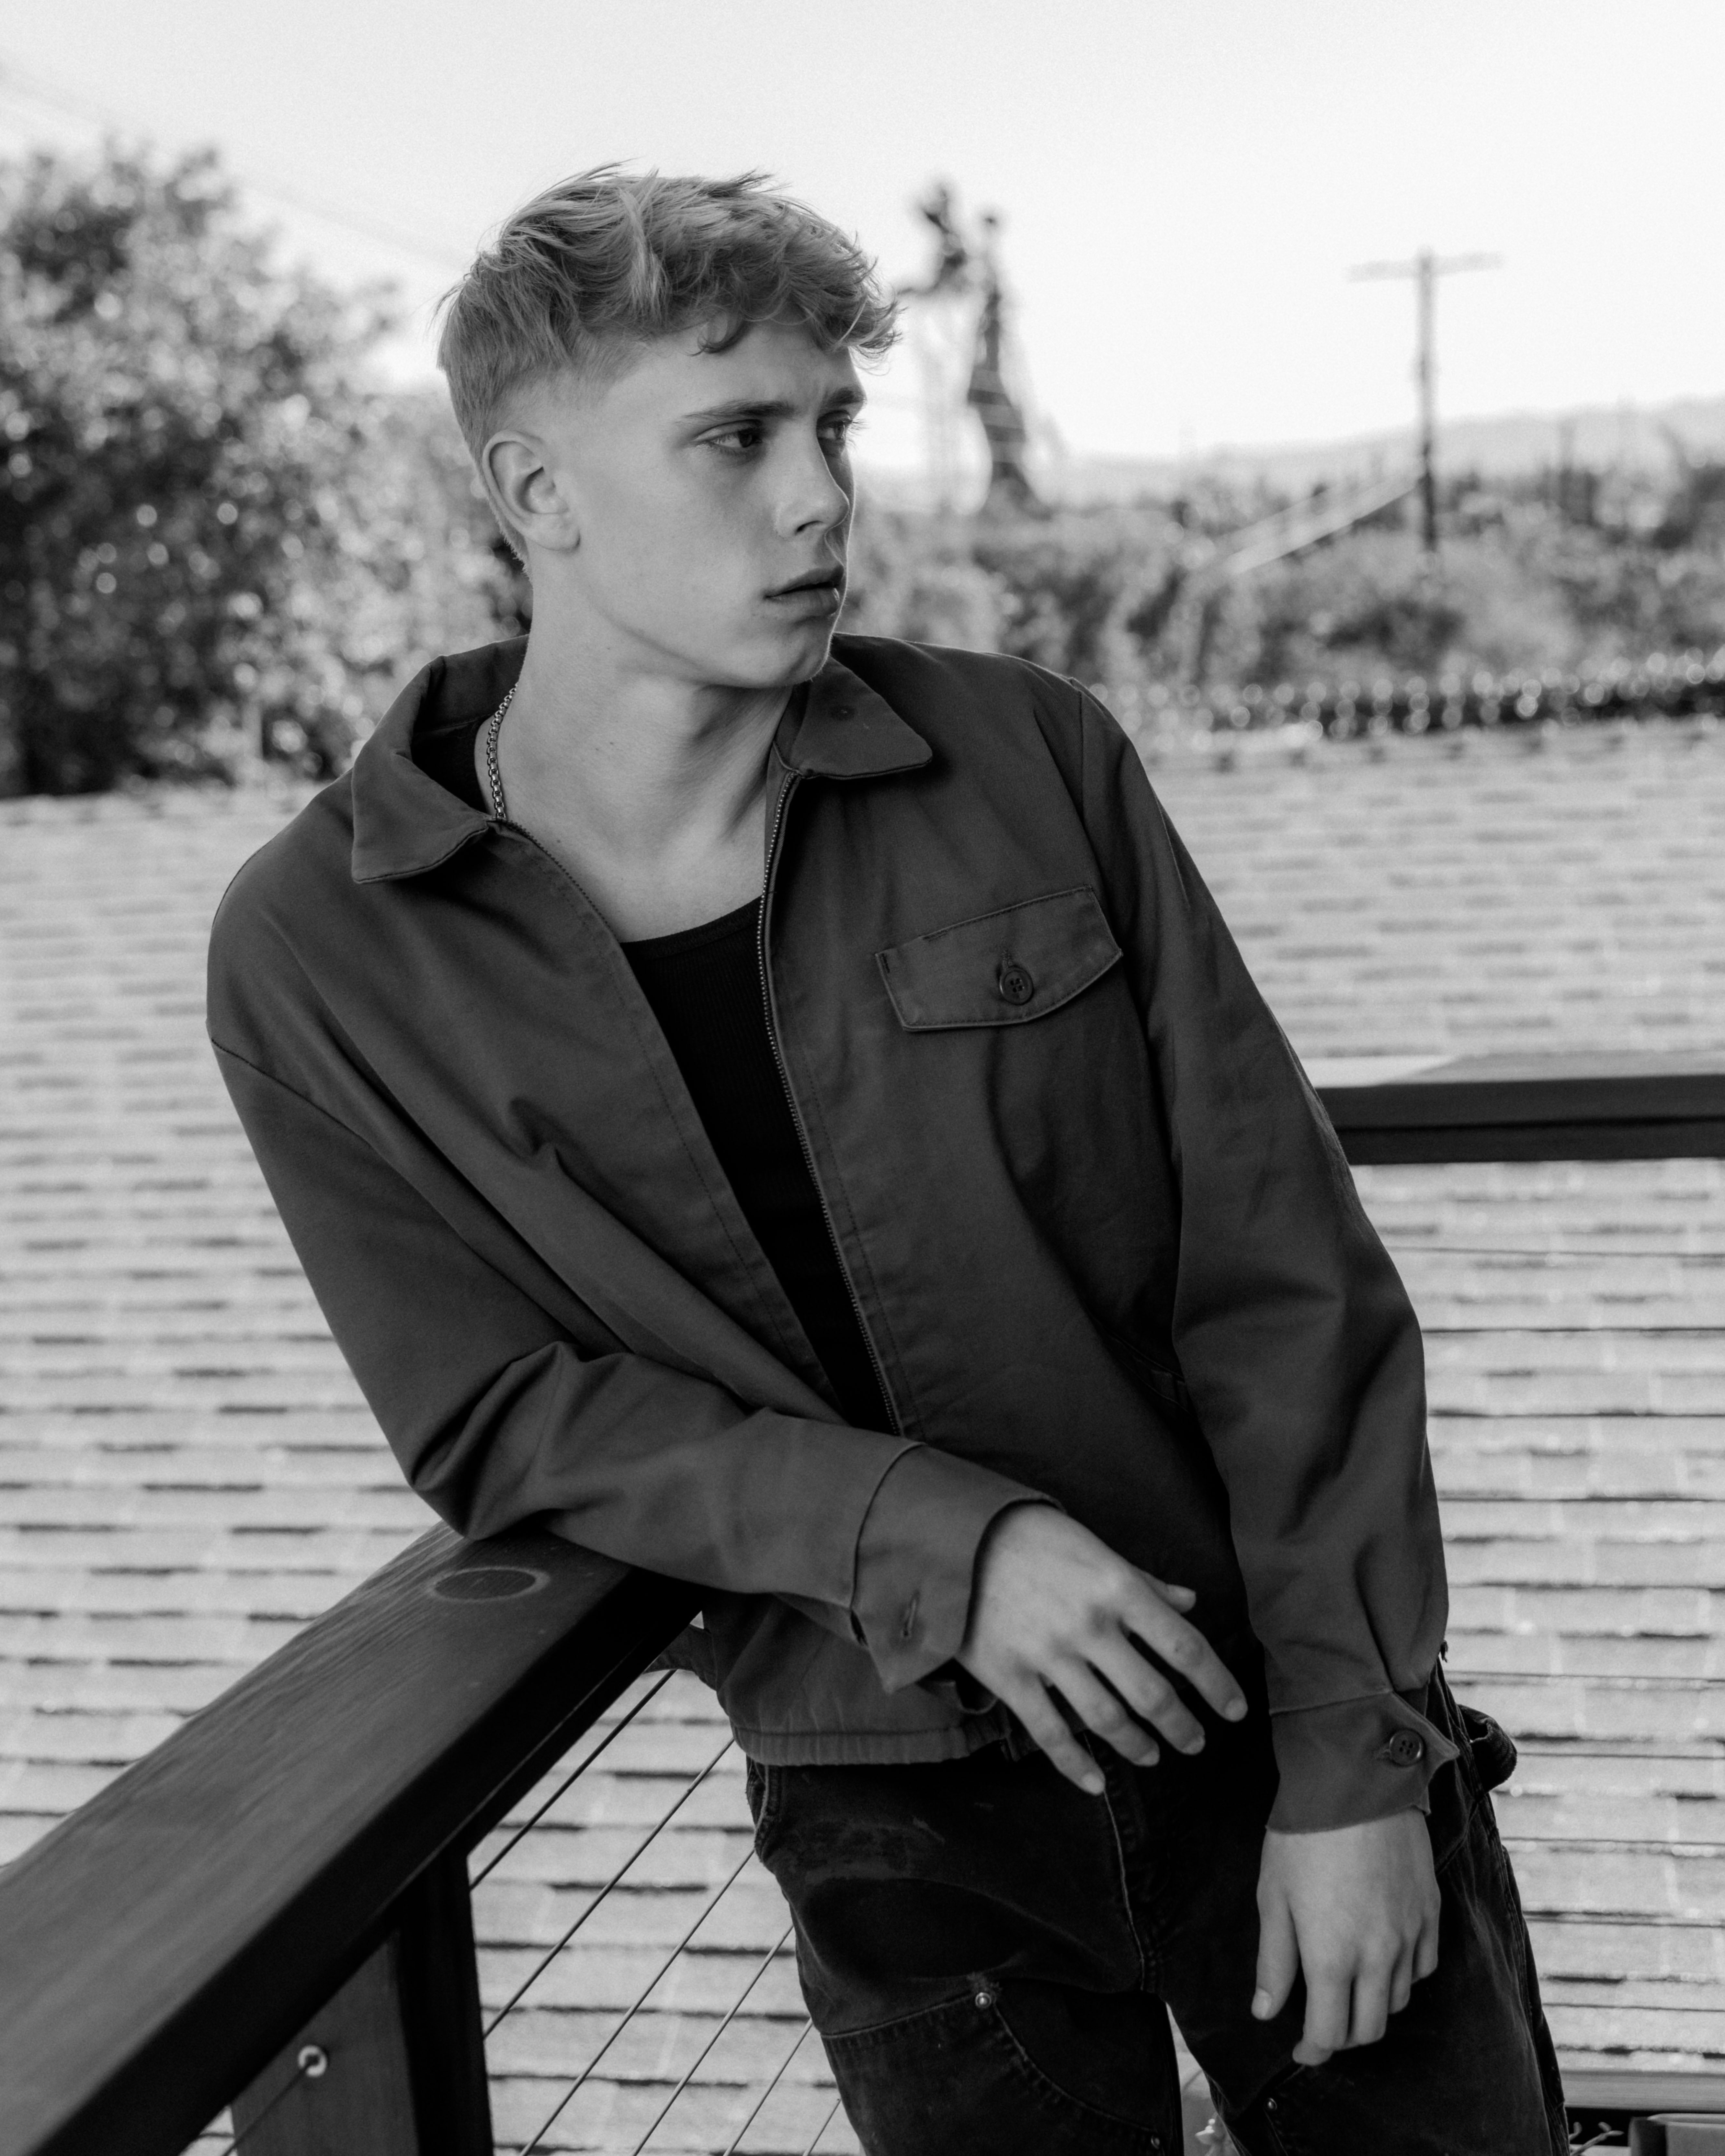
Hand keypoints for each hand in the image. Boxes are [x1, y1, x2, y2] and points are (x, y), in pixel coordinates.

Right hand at [957, 1505, 1246, 1793]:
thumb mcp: (1097, 1548)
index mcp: (1118, 1588)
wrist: (958, 1537)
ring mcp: (1049, 1655)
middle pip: (1153, 1694)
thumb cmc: (1037, 1538)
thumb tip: (1190, 1601)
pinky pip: (1051, 1733)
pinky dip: (1076, 1765)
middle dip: (1182, 1726)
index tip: (1236, 1710)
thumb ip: (1144, 1581)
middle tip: (1195, 1742)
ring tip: (1152, 1755)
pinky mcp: (1011, 1676)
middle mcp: (1090, 1626)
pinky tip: (1096, 1781)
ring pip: (1108, 1719)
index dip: (1217, 1684)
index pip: (1185, 1647)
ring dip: (1138, 1746)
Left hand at [1253, 1811, 1440, 2063]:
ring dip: (1373, 2005)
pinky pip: (1424, 1966)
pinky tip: (1385, 1958)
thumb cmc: (1303, 1837)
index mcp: (1333, 1957)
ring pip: (1399, 2000)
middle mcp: (1378, 1956)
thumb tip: (1266, 2012)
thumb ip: (1274, 1961)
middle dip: (1343, 2034)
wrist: (1356, 1783)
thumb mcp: (1274, 1897)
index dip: (1313, 2050)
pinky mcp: (1430, 1912)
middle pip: (1369, 2027)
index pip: (1330, 2033)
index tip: (1300, 2049)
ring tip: (1350, 1987)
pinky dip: (1405, 1975)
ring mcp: (1410, 1934)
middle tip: (1323, 2021)